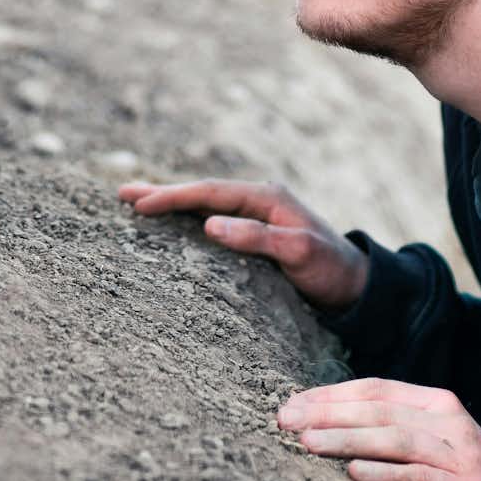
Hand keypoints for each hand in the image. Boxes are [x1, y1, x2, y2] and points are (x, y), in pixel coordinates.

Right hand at [117, 178, 368, 311]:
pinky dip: (188, 218)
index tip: (140, 204)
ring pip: (206, 204)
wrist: (357, 286)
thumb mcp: (298, 253)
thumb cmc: (331, 270)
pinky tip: (172, 224)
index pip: (210, 193)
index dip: (173, 196)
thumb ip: (257, 237)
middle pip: (202, 193)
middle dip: (162, 193)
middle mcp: (260, 200)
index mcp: (267, 197)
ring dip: (172, 203)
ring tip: (137, 203)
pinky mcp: (257, 233)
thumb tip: (210, 224)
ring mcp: (258, 215)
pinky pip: (214, 219)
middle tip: (122, 194)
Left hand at [278, 379, 480, 480]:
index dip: (330, 394)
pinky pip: (419, 478)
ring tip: (309, 443)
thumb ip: (383, 422)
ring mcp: (459, 455)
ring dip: (348, 440)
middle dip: (329, 414)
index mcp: (434, 401)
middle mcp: (449, 421)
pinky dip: (385, 474)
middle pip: (380, 412)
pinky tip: (354, 473)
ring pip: (396, 440)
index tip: (291, 404)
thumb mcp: (423, 436)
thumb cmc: (450, 468)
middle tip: (288, 422)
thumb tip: (314, 416)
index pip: (375, 390)